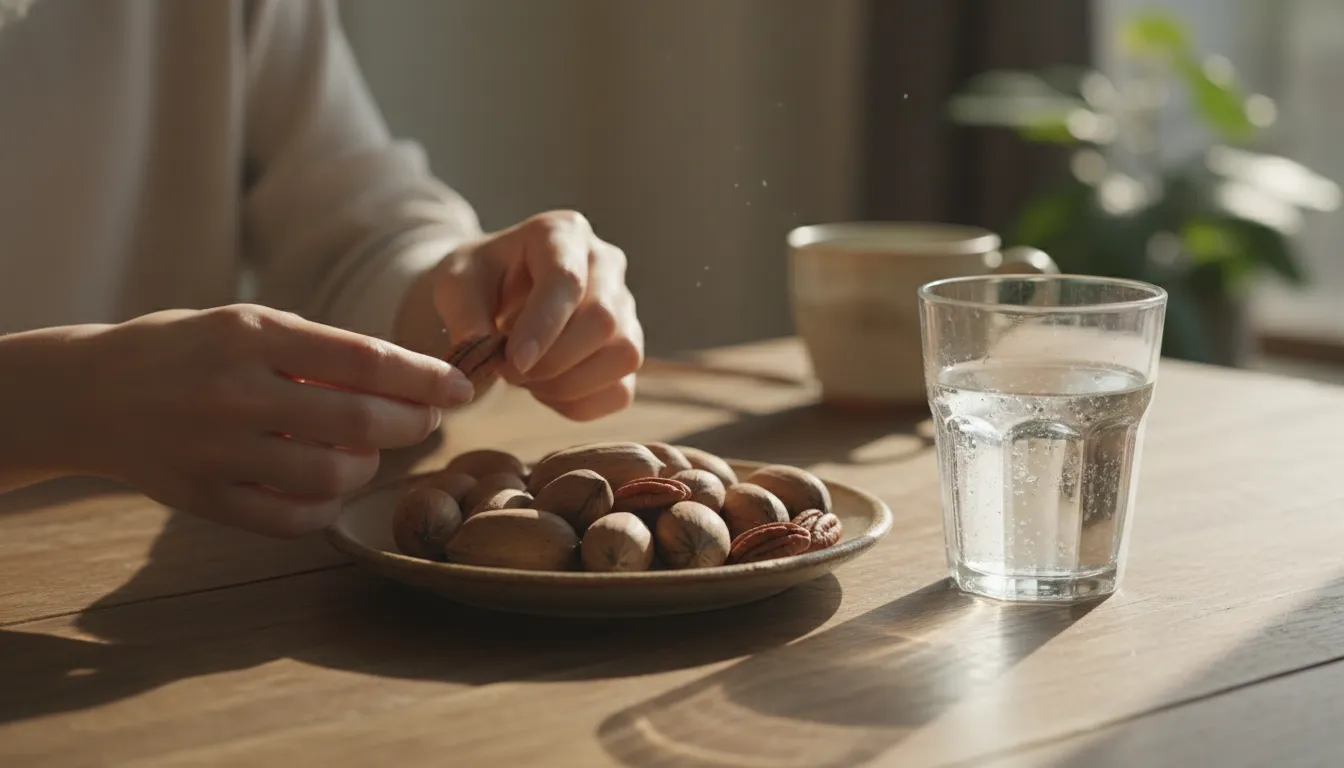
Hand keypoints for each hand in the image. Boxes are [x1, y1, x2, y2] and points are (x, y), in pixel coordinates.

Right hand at [77, 304, 473, 536]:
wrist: (89, 393)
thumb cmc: (188, 349)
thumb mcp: (247, 323)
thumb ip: (320, 349)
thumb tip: (409, 378)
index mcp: (252, 335)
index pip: (364, 359)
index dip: (424, 377)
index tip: (461, 386)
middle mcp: (235, 392)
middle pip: (359, 420)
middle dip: (413, 422)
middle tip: (428, 419)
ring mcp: (217, 451)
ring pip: (333, 475)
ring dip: (369, 464)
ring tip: (365, 448)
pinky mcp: (204, 500)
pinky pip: (293, 517)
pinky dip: (328, 503)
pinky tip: (329, 483)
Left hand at [430, 210, 643, 420]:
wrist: (497, 294)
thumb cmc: (480, 281)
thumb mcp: (456, 284)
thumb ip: (464, 315)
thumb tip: (480, 353)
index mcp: (564, 233)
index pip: (567, 280)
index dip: (543, 326)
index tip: (513, 361)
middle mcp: (607, 264)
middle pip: (604, 321)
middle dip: (552, 360)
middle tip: (509, 369)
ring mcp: (626, 307)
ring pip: (623, 355)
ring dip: (567, 384)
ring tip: (527, 378)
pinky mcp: (627, 349)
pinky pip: (621, 390)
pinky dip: (579, 403)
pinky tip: (547, 390)